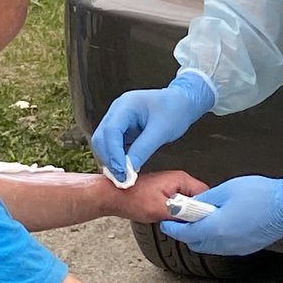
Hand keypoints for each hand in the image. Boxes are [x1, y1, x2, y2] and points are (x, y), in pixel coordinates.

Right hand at [92, 72, 215, 178]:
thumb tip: (128, 169)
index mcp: (125, 105)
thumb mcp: (161, 131)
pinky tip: (125, 170)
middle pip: (101, 138)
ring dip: (111, 161)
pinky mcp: (121, 130)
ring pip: (104, 144)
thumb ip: (143, 149)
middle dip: (109, 159)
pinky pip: (113, 146)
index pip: (110, 131)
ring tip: (123, 177)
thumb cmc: (174, 110)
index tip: (122, 172)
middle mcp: (117, 112)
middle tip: (121, 179)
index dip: (113, 154)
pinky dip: (116, 159)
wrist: (182, 103)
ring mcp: (117, 120)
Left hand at [105, 169, 207, 222]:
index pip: (206, 193)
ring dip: (183, 214)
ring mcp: (171, 186)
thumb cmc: (130, 198)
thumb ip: (183, 215)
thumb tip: (198, 220)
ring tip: (172, 219)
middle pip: (198, 199)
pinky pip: (178, 204)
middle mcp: (177, 180)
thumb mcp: (161, 211)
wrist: (112, 196)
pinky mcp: (164, 193)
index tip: (203, 220)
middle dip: (194, 212)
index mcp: (180, 179)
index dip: (206, 208)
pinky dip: (175, 213)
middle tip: (187, 223)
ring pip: (187, 203)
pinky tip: (166, 218)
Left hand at [159, 175, 282, 255]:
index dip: (173, 227)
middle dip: (187, 232)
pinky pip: (223, 247)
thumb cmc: (262, 195)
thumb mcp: (226, 189)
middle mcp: (224, 243)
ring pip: (209, 247)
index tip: (167, 221)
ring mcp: (236, 248)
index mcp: (216, 228)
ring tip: (207, 216)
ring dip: (202, 235)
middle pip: (195, 243)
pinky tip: (223, 222)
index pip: (185, 233)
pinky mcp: (246, 248)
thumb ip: (205, 199)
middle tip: (186, 216)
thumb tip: (193, 204)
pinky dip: (216, 238)